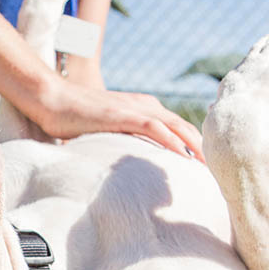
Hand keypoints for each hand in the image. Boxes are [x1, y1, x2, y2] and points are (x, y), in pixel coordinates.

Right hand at [37, 82, 204, 162]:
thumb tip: (124, 168)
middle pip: (184, 126)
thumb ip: (119, 142)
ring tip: (208, 166)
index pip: (178, 127)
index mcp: (143, 108)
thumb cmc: (72, 118)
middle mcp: (145, 105)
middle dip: (203, 148)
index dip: (196, 145)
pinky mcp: (121, 114)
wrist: (51, 99)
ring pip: (175, 126)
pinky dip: (171, 140)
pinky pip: (154, 127)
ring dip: (195, 145)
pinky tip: (183, 155)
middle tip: (217, 171)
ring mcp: (134, 108)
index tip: (207, 167)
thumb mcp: (104, 132)